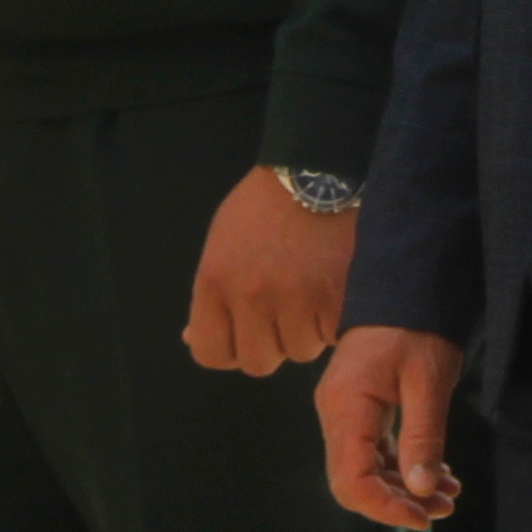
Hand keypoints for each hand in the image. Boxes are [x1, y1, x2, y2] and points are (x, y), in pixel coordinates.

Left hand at [186, 166, 354, 373]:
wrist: (319, 169)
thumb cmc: (264, 205)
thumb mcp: (221, 245)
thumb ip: (211, 295)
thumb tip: (193, 339)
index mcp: (216, 283)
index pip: (211, 354)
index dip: (231, 349)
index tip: (248, 333)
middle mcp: (252, 297)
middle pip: (258, 362)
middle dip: (273, 343)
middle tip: (287, 315)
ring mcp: (297, 298)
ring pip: (302, 351)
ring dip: (309, 332)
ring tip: (316, 297)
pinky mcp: (338, 295)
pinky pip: (334, 335)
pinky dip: (338, 323)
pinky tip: (338, 295)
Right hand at [318, 324, 467, 527]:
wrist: (406, 283)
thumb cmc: (418, 324)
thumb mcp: (428, 379)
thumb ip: (423, 435)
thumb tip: (422, 489)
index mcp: (346, 409)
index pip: (351, 480)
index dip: (385, 507)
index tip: (424, 516)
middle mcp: (337, 416)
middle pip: (355, 481)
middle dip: (398, 501)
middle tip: (443, 507)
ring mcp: (346, 414)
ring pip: (367, 469)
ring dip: (405, 486)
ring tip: (448, 495)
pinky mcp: (360, 409)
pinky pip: (375, 451)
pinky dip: (404, 466)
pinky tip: (437, 473)